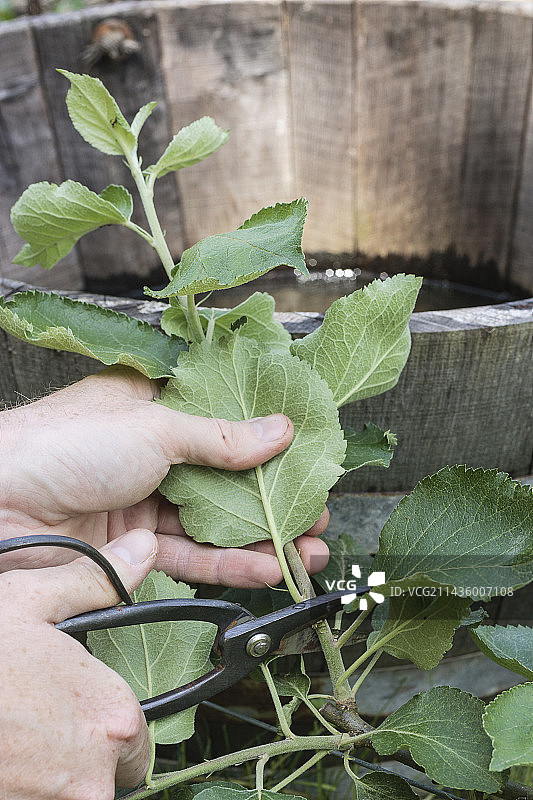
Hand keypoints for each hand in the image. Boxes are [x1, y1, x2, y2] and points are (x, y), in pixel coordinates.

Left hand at [0, 367, 328, 585]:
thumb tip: (279, 429)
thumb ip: (223, 438)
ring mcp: (144, 501)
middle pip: (225, 477)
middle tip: (314, 512)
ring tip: (306, 551)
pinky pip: (191, 556)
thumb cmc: (63, 443)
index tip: (305, 454)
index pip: (224, 420)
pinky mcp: (133, 547)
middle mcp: (152, 453)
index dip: (266, 438)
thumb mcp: (157, 427)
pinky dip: (229, 563)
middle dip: (272, 497)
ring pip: (214, 522)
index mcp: (154, 407)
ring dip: (260, 537)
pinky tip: (265, 568)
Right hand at [0, 530, 157, 798]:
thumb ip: (98, 581)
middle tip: (42, 727)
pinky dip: (25, 787)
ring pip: (71, 795)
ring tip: (15, 741)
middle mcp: (92, 779)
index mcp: (109, 717)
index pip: (139, 739)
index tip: (82, 710)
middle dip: (85, 757)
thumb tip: (142, 547)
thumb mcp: (29, 602)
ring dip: (51, 777)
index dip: (111, 724)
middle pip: (109, 776)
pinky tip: (5, 760)